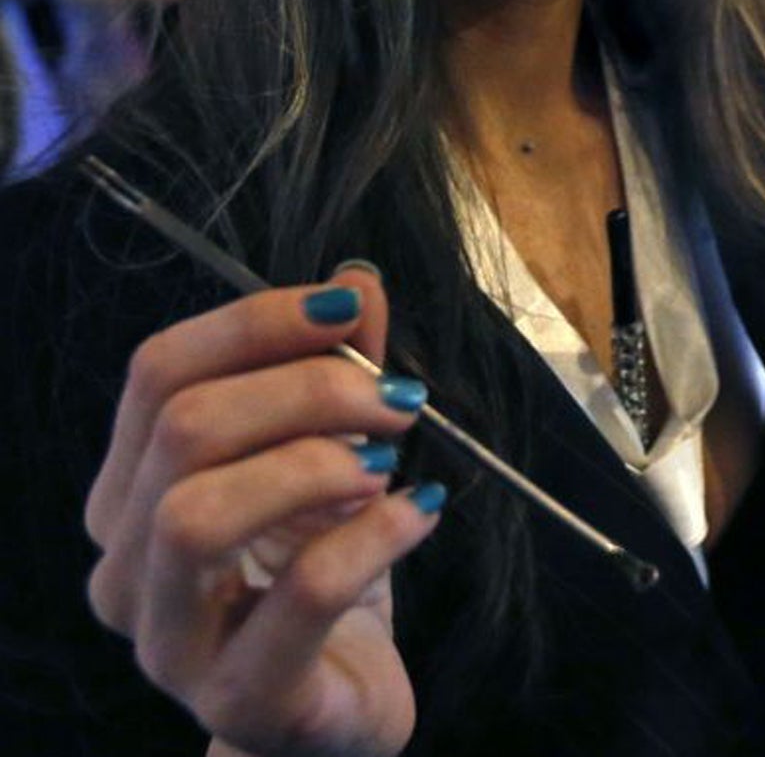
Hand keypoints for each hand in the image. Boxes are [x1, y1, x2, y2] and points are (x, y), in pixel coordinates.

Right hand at [84, 266, 442, 756]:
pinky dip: (372, 535)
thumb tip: (358, 280)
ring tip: (389, 462)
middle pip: (184, 430)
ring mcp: (170, 643)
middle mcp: (128, 566)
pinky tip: (416, 513)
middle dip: (306, 390)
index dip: (255, 323)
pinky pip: (298, 595)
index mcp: (132, 493)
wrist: (339, 705)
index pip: (157, 373)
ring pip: (197, 514)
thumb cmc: (323, 574)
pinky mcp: (241, 698)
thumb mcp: (332, 457)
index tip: (348, 310)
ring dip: (314, 462)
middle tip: (395, 400)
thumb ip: (338, 370)